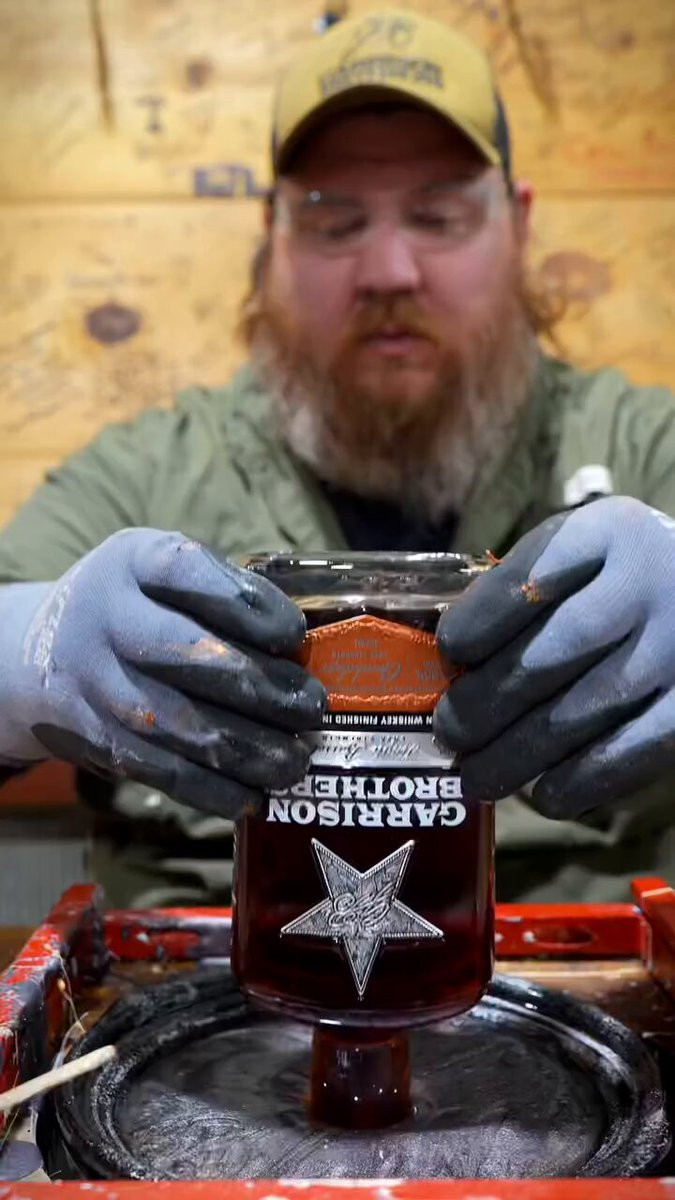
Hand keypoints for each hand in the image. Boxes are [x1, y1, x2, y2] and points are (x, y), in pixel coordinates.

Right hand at [2, 529, 324, 817]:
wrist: (40, 653)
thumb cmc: (134, 606)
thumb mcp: (160, 571)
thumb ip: (220, 593)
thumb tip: (305, 650)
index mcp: (134, 562)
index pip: (189, 574)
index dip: (247, 605)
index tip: (294, 633)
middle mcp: (109, 619)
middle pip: (185, 654)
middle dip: (261, 686)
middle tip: (312, 706)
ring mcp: (96, 682)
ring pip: (176, 722)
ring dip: (246, 749)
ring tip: (295, 760)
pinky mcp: (96, 737)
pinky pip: (158, 769)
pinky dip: (210, 789)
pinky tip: (253, 795)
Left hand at [433, 496, 674, 817]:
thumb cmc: (629, 583)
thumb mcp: (590, 555)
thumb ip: (530, 589)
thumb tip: (451, 669)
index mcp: (608, 533)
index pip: (524, 581)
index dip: (476, 624)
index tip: (448, 655)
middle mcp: (647, 583)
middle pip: (547, 655)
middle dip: (483, 704)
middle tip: (449, 733)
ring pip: (580, 712)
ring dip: (515, 754)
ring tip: (477, 775)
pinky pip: (627, 753)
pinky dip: (577, 781)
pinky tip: (544, 793)